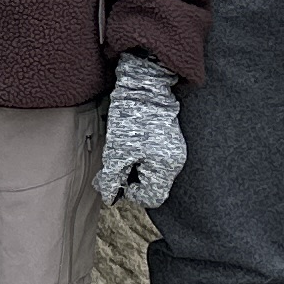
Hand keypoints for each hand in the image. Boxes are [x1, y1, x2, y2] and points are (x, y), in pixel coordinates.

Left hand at [98, 52, 185, 207]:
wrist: (143, 87)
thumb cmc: (130, 118)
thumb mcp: (116, 151)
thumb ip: (112, 177)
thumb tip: (108, 195)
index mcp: (166, 168)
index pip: (152, 197)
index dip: (132, 192)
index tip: (119, 177)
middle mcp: (175, 162)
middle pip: (153, 185)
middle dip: (132, 178)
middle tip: (118, 162)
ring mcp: (175, 151)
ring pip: (153, 172)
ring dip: (136, 167)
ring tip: (124, 150)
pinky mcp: (170, 141)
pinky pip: (156, 159)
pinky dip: (142, 157)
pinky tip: (132, 143)